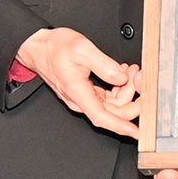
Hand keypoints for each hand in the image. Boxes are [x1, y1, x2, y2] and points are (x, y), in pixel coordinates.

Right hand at [15, 27, 139, 138]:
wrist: (38, 46)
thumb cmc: (54, 48)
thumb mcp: (82, 48)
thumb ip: (104, 65)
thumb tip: (122, 77)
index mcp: (77, 92)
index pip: (102, 117)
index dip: (121, 126)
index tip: (136, 131)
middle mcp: (80, 99)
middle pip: (112, 111)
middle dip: (131, 97)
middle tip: (139, 77)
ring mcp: (83, 96)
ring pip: (112, 103)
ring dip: (126, 89)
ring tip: (131, 70)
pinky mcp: (85, 91)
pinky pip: (107, 96)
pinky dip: (119, 86)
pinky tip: (122, 72)